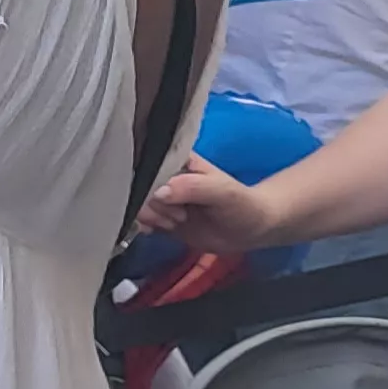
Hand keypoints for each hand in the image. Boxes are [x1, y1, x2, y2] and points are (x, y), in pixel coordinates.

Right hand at [140, 159, 281, 256]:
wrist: (251, 229)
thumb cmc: (240, 203)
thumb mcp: (221, 191)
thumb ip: (192, 188)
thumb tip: (158, 193)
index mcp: (176, 158)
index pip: (146, 163)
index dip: (149, 182)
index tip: (167, 198)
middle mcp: (163, 175)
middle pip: (138, 186)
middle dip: (153, 205)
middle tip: (178, 215)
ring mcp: (160, 196)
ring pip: (136, 204)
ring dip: (151, 217)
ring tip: (175, 222)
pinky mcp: (159, 215)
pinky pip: (139, 219)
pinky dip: (144, 226)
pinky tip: (158, 230)